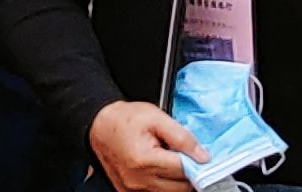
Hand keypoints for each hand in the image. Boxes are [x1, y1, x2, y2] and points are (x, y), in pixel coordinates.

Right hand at [88, 100, 206, 189]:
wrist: (98, 126)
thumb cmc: (125, 119)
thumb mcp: (156, 117)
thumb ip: (181, 137)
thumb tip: (202, 156)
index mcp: (144, 160)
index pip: (184, 170)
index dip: (196, 161)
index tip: (198, 154)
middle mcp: (138, 180)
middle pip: (181, 187)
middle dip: (188, 173)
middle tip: (184, 157)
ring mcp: (133, 190)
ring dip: (177, 181)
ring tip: (171, 162)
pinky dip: (164, 185)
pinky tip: (161, 171)